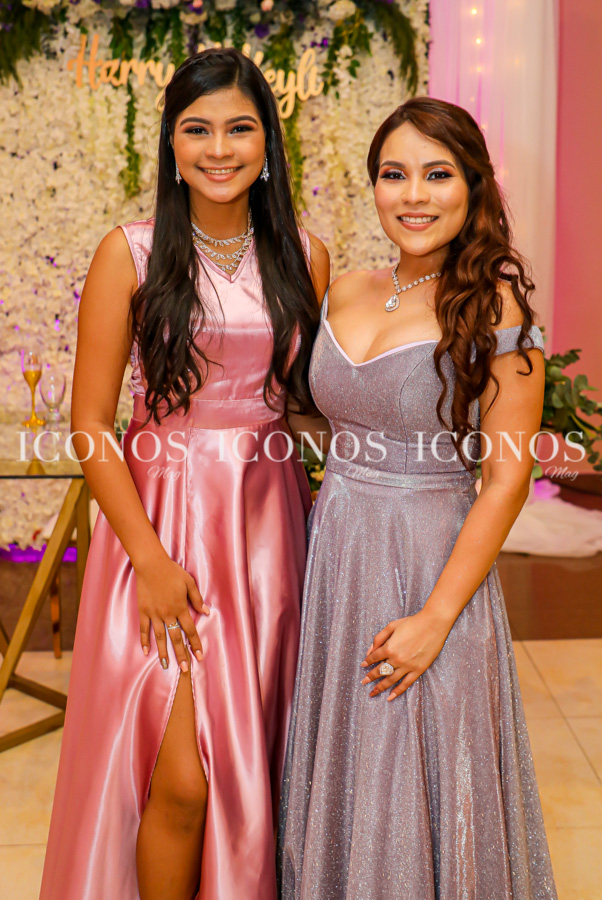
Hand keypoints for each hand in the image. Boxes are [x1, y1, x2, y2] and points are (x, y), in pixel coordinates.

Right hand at [134, 552, 209, 672]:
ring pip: (160, 637)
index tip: (200, 656)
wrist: (151, 564)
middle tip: (185, 669)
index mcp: (180, 607)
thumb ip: (197, 599)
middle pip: (176, 638)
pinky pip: (144, 629)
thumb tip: (206, 612)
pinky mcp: (143, 611)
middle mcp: (168, 614)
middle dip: (182, 654)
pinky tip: (146, 651)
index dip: (195, 644)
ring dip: (164, 652)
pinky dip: (144, 640)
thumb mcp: (189, 583)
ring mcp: (154, 614)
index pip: (190, 630)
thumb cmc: (172, 571)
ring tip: (166, 665)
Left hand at [360, 608, 450, 700]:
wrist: (433, 625)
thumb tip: (370, 651)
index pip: (374, 658)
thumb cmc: (412, 623)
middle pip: (380, 671)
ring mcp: (408, 666)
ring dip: (380, 687)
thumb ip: (379, 638)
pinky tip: (390, 697)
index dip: (367, 662)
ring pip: (391, 680)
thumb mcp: (392, 626)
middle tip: (363, 682)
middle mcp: (396, 659)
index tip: (363, 665)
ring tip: (372, 693)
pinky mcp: (418, 670)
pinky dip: (397, 691)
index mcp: (389, 647)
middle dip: (370, 677)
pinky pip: (406, 684)